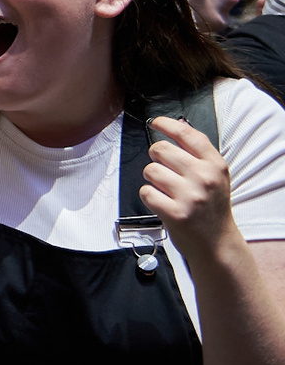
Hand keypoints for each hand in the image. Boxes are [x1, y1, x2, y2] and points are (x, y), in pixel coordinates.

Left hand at [140, 116, 235, 261]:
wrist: (217, 242)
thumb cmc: (211, 207)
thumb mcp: (215, 176)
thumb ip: (198, 153)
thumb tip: (175, 125)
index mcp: (216, 165)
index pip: (187, 134)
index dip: (166, 124)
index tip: (155, 122)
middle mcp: (205, 177)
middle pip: (160, 149)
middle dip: (156, 158)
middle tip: (166, 172)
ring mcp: (191, 195)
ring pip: (150, 170)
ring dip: (152, 180)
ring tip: (168, 191)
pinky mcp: (175, 212)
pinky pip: (146, 192)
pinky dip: (149, 197)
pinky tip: (163, 203)